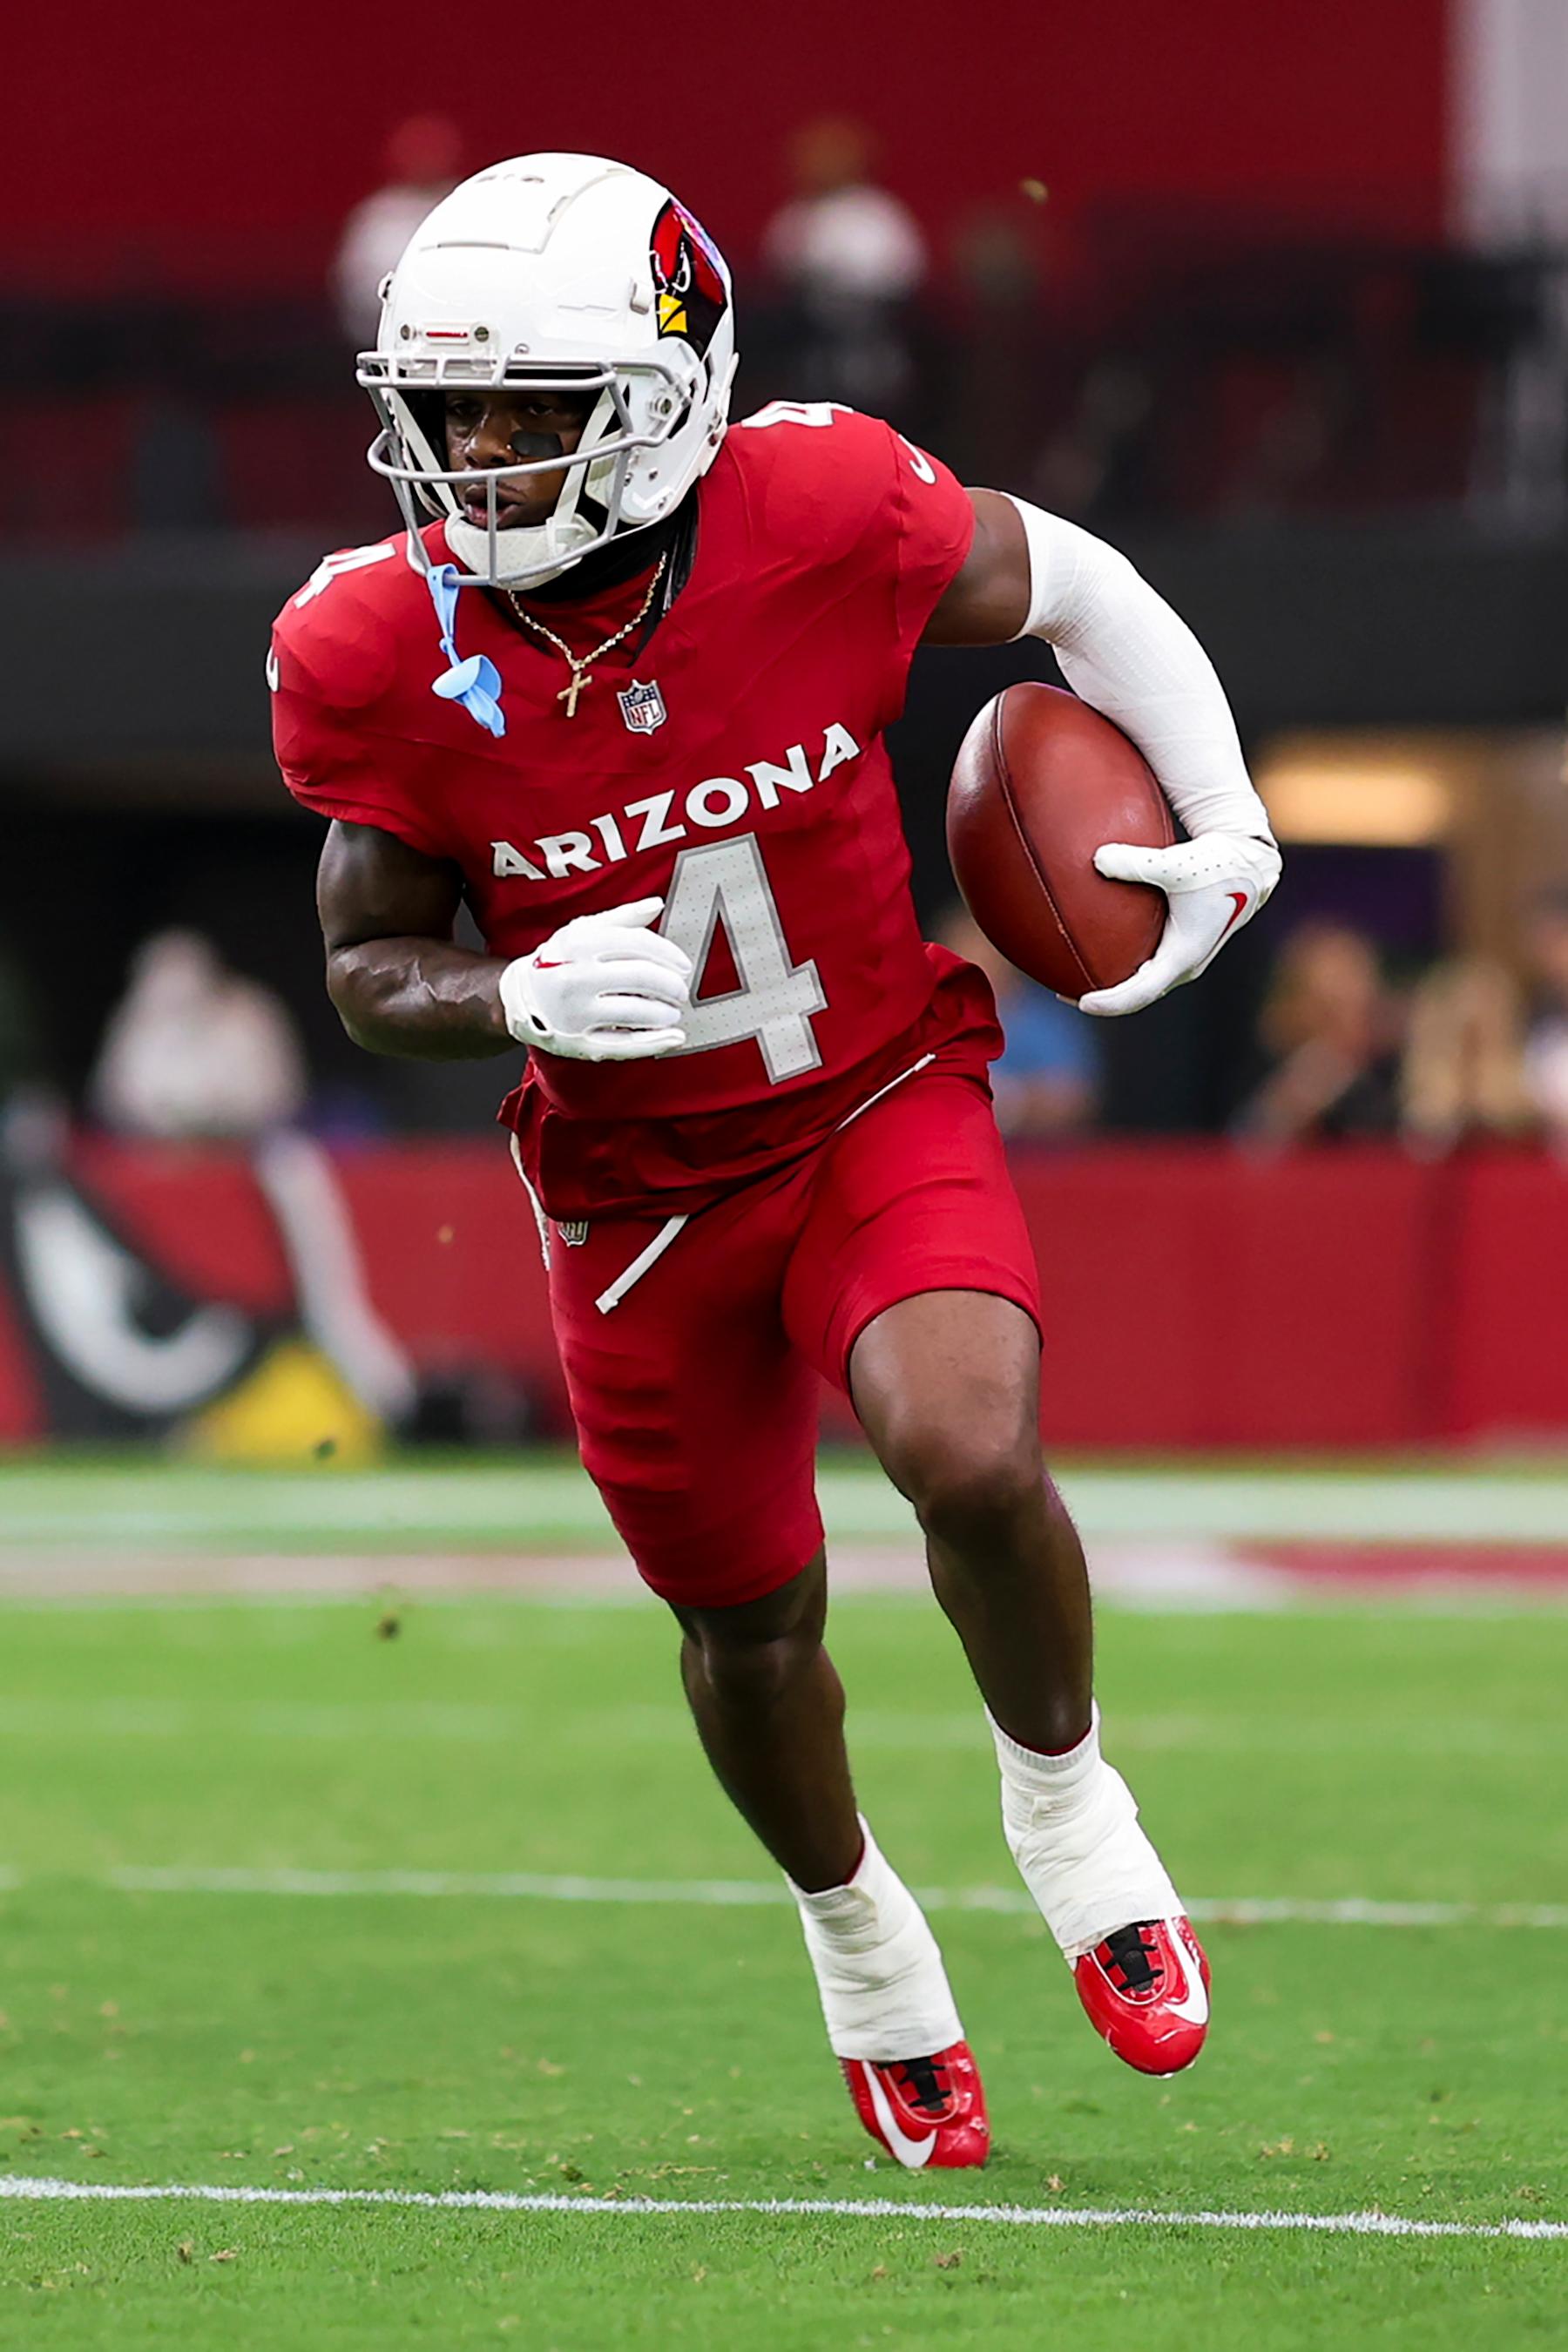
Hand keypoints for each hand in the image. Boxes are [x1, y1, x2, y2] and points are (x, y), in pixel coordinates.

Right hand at [498, 896, 691, 1060]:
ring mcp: (576, 1013)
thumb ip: (621, 917)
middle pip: (641, 977)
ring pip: (636, 1012)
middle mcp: (575, 977)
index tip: (683, 966)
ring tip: (672, 1010)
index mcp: (579, 945)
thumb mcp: (581, 931)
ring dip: (665, 1012)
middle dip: (671, 985)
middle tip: (680, 990)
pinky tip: (674, 1037)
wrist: (518, 997)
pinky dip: (655, 1043)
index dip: (668, 955)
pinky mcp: (579, 1043)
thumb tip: (657, 904)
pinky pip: (624, 1045)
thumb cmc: (559, 960)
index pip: (637, 944)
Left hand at [1078, 833, 1281, 1016]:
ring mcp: (1185, 957)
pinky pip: (1149, 965)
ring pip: (1144, 982)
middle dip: (1104, 998)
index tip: (1080, 1002)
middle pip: (1138, 994)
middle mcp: (1184, 963)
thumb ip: (1136, 862)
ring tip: (1076, 977)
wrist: (1251, 863)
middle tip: (1065, 993)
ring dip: (1114, 985)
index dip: (1110, 1002)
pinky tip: (1101, 947)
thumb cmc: (1218, 864)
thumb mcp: (1176, 863)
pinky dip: (1124, 964)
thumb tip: (1096, 859)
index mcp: (1183, 955)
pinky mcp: (1183, 944)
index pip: (1141, 992)